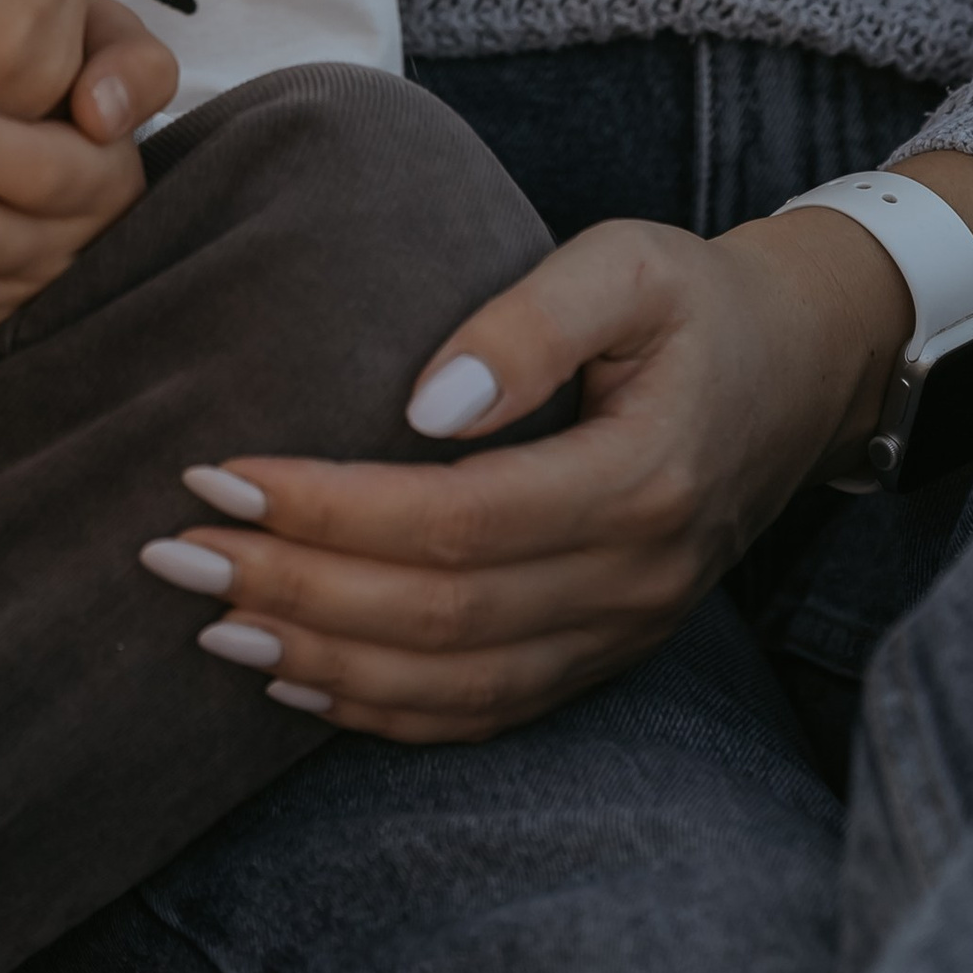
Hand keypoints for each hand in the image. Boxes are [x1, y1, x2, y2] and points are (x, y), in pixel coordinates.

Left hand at [140, 161, 972, 744]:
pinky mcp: (604, 653)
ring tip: (208, 620)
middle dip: (293, 589)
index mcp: (640, 479)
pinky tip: (295, 679)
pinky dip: (383, 710)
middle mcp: (634, 579)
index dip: (330, 510)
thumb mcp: (629, 262)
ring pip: (454, 682)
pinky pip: (485, 709)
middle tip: (170, 552)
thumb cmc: (697, 300)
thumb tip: (421, 402)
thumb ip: (530, 320)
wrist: (802, 369)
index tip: (218, 474)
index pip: (455, 520)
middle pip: (439, 616)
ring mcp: (622, 632)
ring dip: (322, 659)